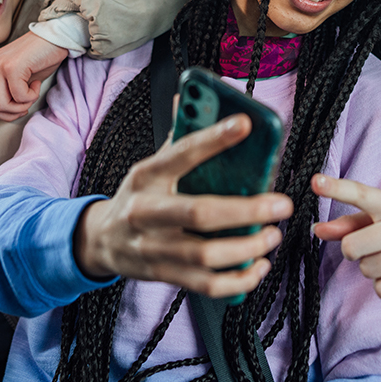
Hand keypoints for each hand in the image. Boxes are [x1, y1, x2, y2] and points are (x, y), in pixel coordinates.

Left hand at [0, 32, 68, 120]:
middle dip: (9, 113)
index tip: (18, 107)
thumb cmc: (42, 56)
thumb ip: (7, 90)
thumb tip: (6, 112)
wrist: (57, 36)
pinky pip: (18, 96)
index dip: (0, 112)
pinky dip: (31, 96)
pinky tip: (37, 84)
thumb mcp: (20, 76)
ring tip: (32, 94)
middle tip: (26, 104)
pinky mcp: (12, 67)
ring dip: (20, 106)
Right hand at [76, 115, 292, 298]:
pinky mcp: (163, 276)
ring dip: (247, 247)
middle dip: (247, 210)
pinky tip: (257, 266)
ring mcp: (152, 248)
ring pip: (205, 254)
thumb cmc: (138, 195)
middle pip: (200, 213)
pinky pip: (205, 284)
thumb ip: (178, 136)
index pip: (182, 153)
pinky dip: (237, 280)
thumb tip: (191, 97)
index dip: (214, 139)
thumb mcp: (150, 164)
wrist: (99, 241)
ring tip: (273, 234)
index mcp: (146, 175)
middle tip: (281, 204)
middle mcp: (146, 212)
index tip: (246, 124)